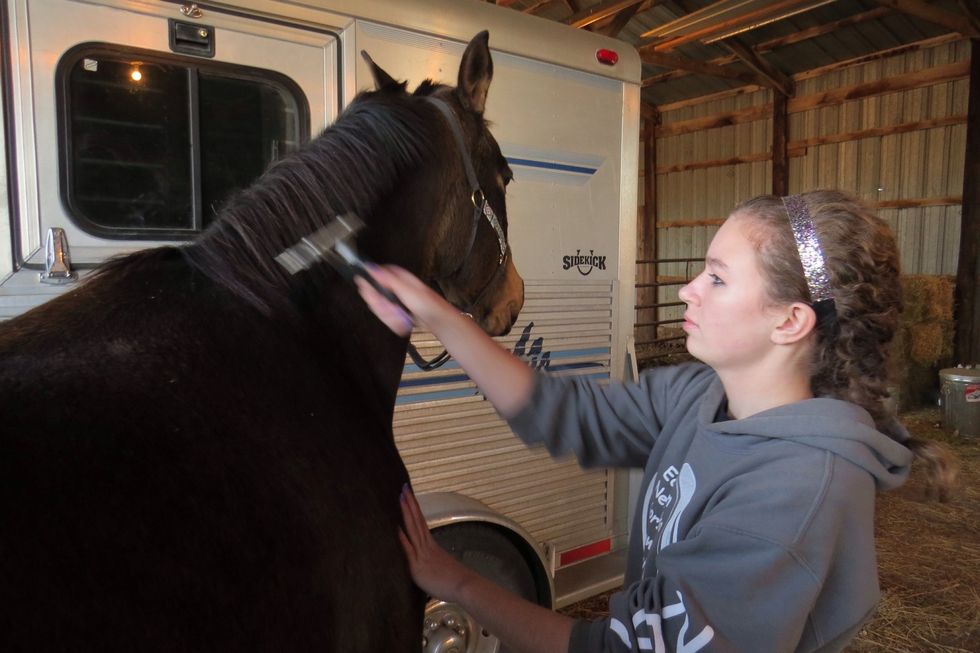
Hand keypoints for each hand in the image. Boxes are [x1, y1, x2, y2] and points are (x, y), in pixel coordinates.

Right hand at [355, 265, 449, 336]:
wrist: (438, 322)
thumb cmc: (428, 304)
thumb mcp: (407, 290)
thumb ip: (388, 280)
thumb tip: (372, 268)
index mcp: (399, 278)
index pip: (377, 275)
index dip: (370, 283)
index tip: (367, 291)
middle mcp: (397, 288)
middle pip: (376, 294)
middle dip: (381, 305)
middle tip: (391, 309)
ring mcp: (397, 301)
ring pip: (381, 308)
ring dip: (389, 316)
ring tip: (400, 318)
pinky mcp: (398, 313)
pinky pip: (388, 318)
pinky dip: (394, 323)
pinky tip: (402, 324)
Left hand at [398, 485, 475, 602]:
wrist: (465, 587)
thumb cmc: (455, 581)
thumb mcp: (442, 566)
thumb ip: (433, 561)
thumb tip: (430, 562)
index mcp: (431, 545)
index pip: (420, 522)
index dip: (414, 508)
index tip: (409, 494)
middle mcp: (427, 546)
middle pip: (417, 520)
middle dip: (410, 503)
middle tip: (404, 487)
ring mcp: (423, 555)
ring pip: (413, 529)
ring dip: (406, 513)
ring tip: (401, 497)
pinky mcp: (418, 566)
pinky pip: (410, 550)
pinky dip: (403, 538)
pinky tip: (397, 527)